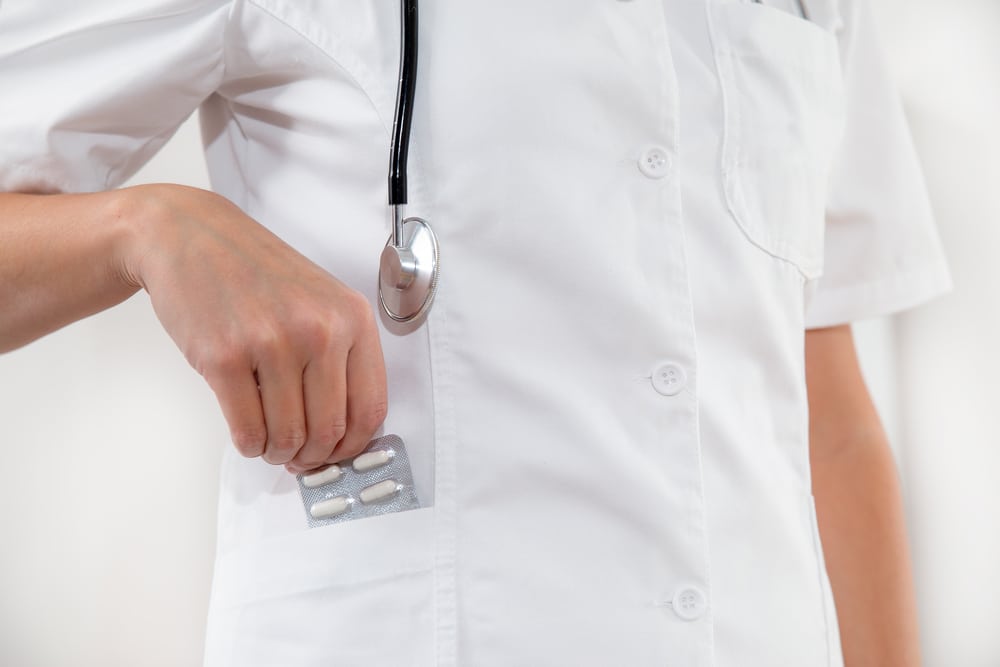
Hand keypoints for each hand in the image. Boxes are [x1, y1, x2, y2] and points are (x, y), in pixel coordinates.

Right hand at [116, 184, 386, 472]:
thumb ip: (340, 358)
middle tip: (296, 454)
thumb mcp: (320, 300)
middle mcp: (319, 329)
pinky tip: (248, 432)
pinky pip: (248, 431)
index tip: (336, 454)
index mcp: (352, 317)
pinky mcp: (224, 357)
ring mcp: (272, 343)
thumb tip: (342, 434)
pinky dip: (249, 445)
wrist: (189, 236)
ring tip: (269, 440)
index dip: (353, 447)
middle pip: (330, 430)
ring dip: (277, 452)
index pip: (370, 408)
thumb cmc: (256, 273)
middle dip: (311, 456)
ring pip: (289, 437)